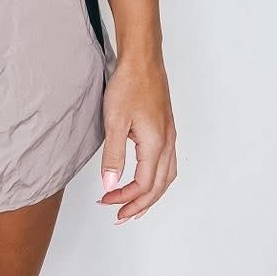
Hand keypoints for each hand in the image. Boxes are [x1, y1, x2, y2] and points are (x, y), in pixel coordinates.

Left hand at [97, 53, 177, 223]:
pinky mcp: (166, 129)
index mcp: (155, 144)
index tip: (106, 202)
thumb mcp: (114, 122)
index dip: (125, 198)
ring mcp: (170, 136)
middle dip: (140, 205)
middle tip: (121, 216)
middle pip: (159, 187)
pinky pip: (167, 164)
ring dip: (150, 195)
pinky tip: (144, 179)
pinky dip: (156, 179)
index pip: (144, 185)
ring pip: (166, 176)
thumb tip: (110, 185)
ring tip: (133, 205)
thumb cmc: (128, 85)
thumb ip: (113, 156)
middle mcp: (167, 143)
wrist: (143, 60)